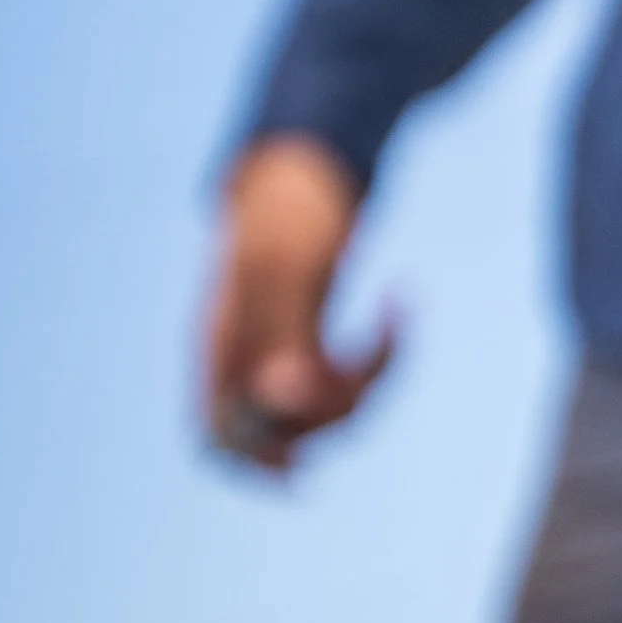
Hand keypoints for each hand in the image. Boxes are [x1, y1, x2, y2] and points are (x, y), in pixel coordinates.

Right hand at [203, 136, 397, 477]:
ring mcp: (282, 346)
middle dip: (335, 414)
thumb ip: (281, 330)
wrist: (310, 159)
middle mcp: (246, 354)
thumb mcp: (288, 262)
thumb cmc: (293, 205)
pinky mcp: (316, 335)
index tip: (306, 464)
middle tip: (368, 367)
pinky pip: (348, 377)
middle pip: (283, 431)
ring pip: (326, 407)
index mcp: (221, 343)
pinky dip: (380, 358)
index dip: (257, 462)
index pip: (220, 435)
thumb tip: (287, 399)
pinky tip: (401, 307)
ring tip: (398, 318)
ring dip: (371, 379)